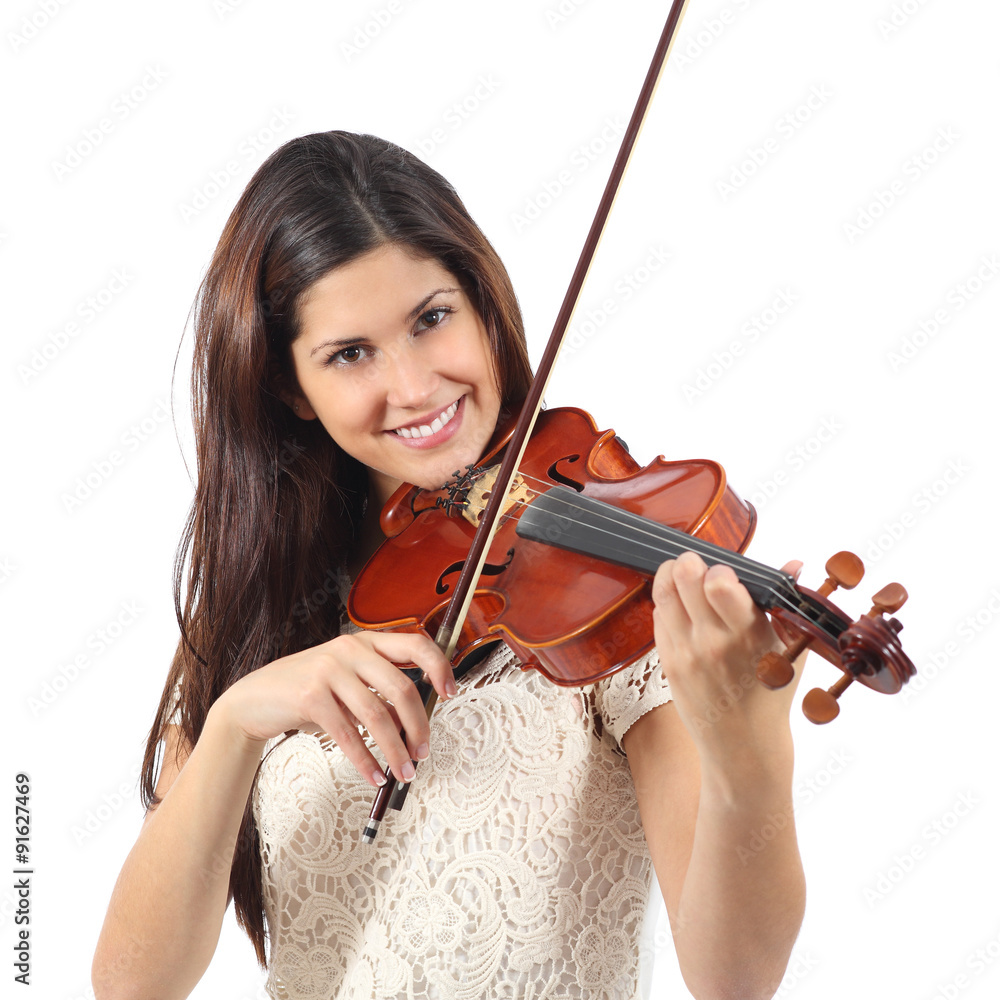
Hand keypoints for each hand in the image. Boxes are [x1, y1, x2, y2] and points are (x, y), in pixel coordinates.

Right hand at [213, 630, 454, 786]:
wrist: (255, 698)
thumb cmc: (308, 691)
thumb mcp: (347, 680)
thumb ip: (379, 691)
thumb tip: (416, 722)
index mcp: (366, 641)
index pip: (416, 643)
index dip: (439, 667)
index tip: (451, 692)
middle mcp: (351, 649)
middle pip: (402, 689)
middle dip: (419, 727)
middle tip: (423, 752)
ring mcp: (330, 670)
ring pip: (378, 716)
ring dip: (395, 751)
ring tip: (404, 773)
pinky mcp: (311, 696)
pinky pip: (349, 735)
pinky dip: (366, 761)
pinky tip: (374, 776)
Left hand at [651, 551, 803, 764]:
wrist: (743, 745)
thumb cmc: (770, 694)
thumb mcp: (790, 650)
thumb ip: (788, 603)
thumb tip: (793, 564)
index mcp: (749, 636)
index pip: (718, 585)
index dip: (719, 568)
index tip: (726, 573)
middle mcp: (713, 642)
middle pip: (684, 579)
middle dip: (690, 562)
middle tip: (698, 565)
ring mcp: (685, 652)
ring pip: (664, 592)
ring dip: (671, 575)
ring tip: (684, 574)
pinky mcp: (667, 662)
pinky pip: (657, 616)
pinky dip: (667, 602)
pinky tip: (681, 605)